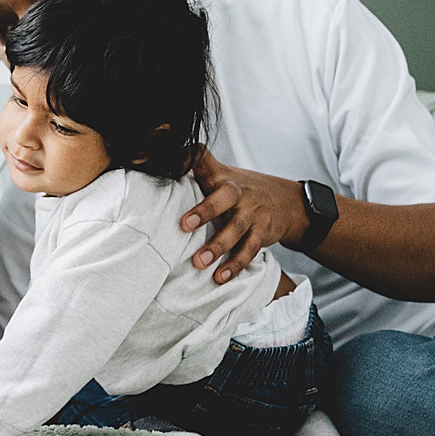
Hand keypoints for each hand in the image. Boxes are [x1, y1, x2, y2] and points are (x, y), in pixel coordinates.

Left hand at [181, 148, 308, 284]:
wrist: (288, 203)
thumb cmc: (238, 192)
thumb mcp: (219, 178)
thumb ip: (192, 174)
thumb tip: (146, 168)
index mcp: (220, 176)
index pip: (203, 158)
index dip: (187, 158)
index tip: (170, 165)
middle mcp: (238, 191)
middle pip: (225, 196)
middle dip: (205, 211)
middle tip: (184, 226)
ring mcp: (253, 211)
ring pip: (237, 227)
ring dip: (218, 246)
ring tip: (199, 263)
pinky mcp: (263, 231)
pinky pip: (250, 249)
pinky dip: (235, 264)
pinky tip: (220, 277)